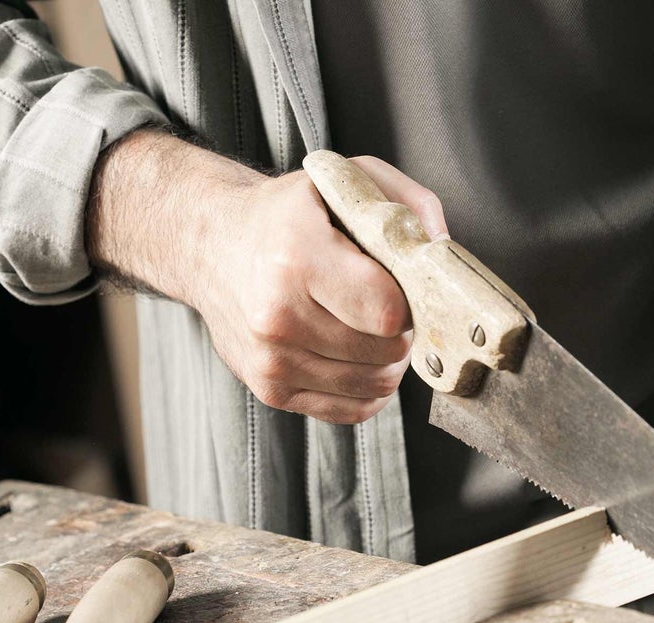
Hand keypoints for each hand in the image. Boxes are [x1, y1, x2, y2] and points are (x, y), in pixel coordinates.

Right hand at [87, 130, 448, 423]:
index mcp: (297, 258)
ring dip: (388, 362)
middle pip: (384, 352)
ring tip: (372, 329)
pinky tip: (358, 357)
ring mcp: (271, 359)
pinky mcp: (271, 390)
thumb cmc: (285, 215)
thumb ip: (406, 204)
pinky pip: (351, 409)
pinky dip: (368, 388)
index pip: (386, 311)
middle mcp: (277, 315)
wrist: (210, 246)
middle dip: (401, 331)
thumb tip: (443, 252)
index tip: (401, 287)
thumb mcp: (343, 182)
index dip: (409, 302)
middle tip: (388, 307)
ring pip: (374, 385)